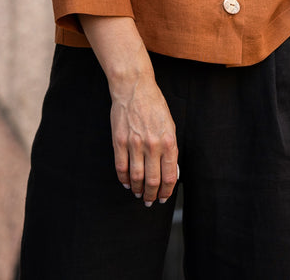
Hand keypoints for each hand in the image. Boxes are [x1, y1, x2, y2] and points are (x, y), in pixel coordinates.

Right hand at [110, 73, 178, 206]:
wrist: (134, 87)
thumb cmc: (154, 104)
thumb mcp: (169, 125)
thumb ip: (169, 148)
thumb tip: (168, 170)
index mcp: (168, 141)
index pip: (169, 176)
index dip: (167, 191)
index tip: (163, 197)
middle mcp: (153, 144)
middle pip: (153, 181)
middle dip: (152, 195)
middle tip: (150, 200)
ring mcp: (135, 144)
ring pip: (136, 177)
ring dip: (138, 190)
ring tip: (139, 193)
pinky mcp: (119, 141)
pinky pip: (121, 167)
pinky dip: (124, 179)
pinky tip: (127, 183)